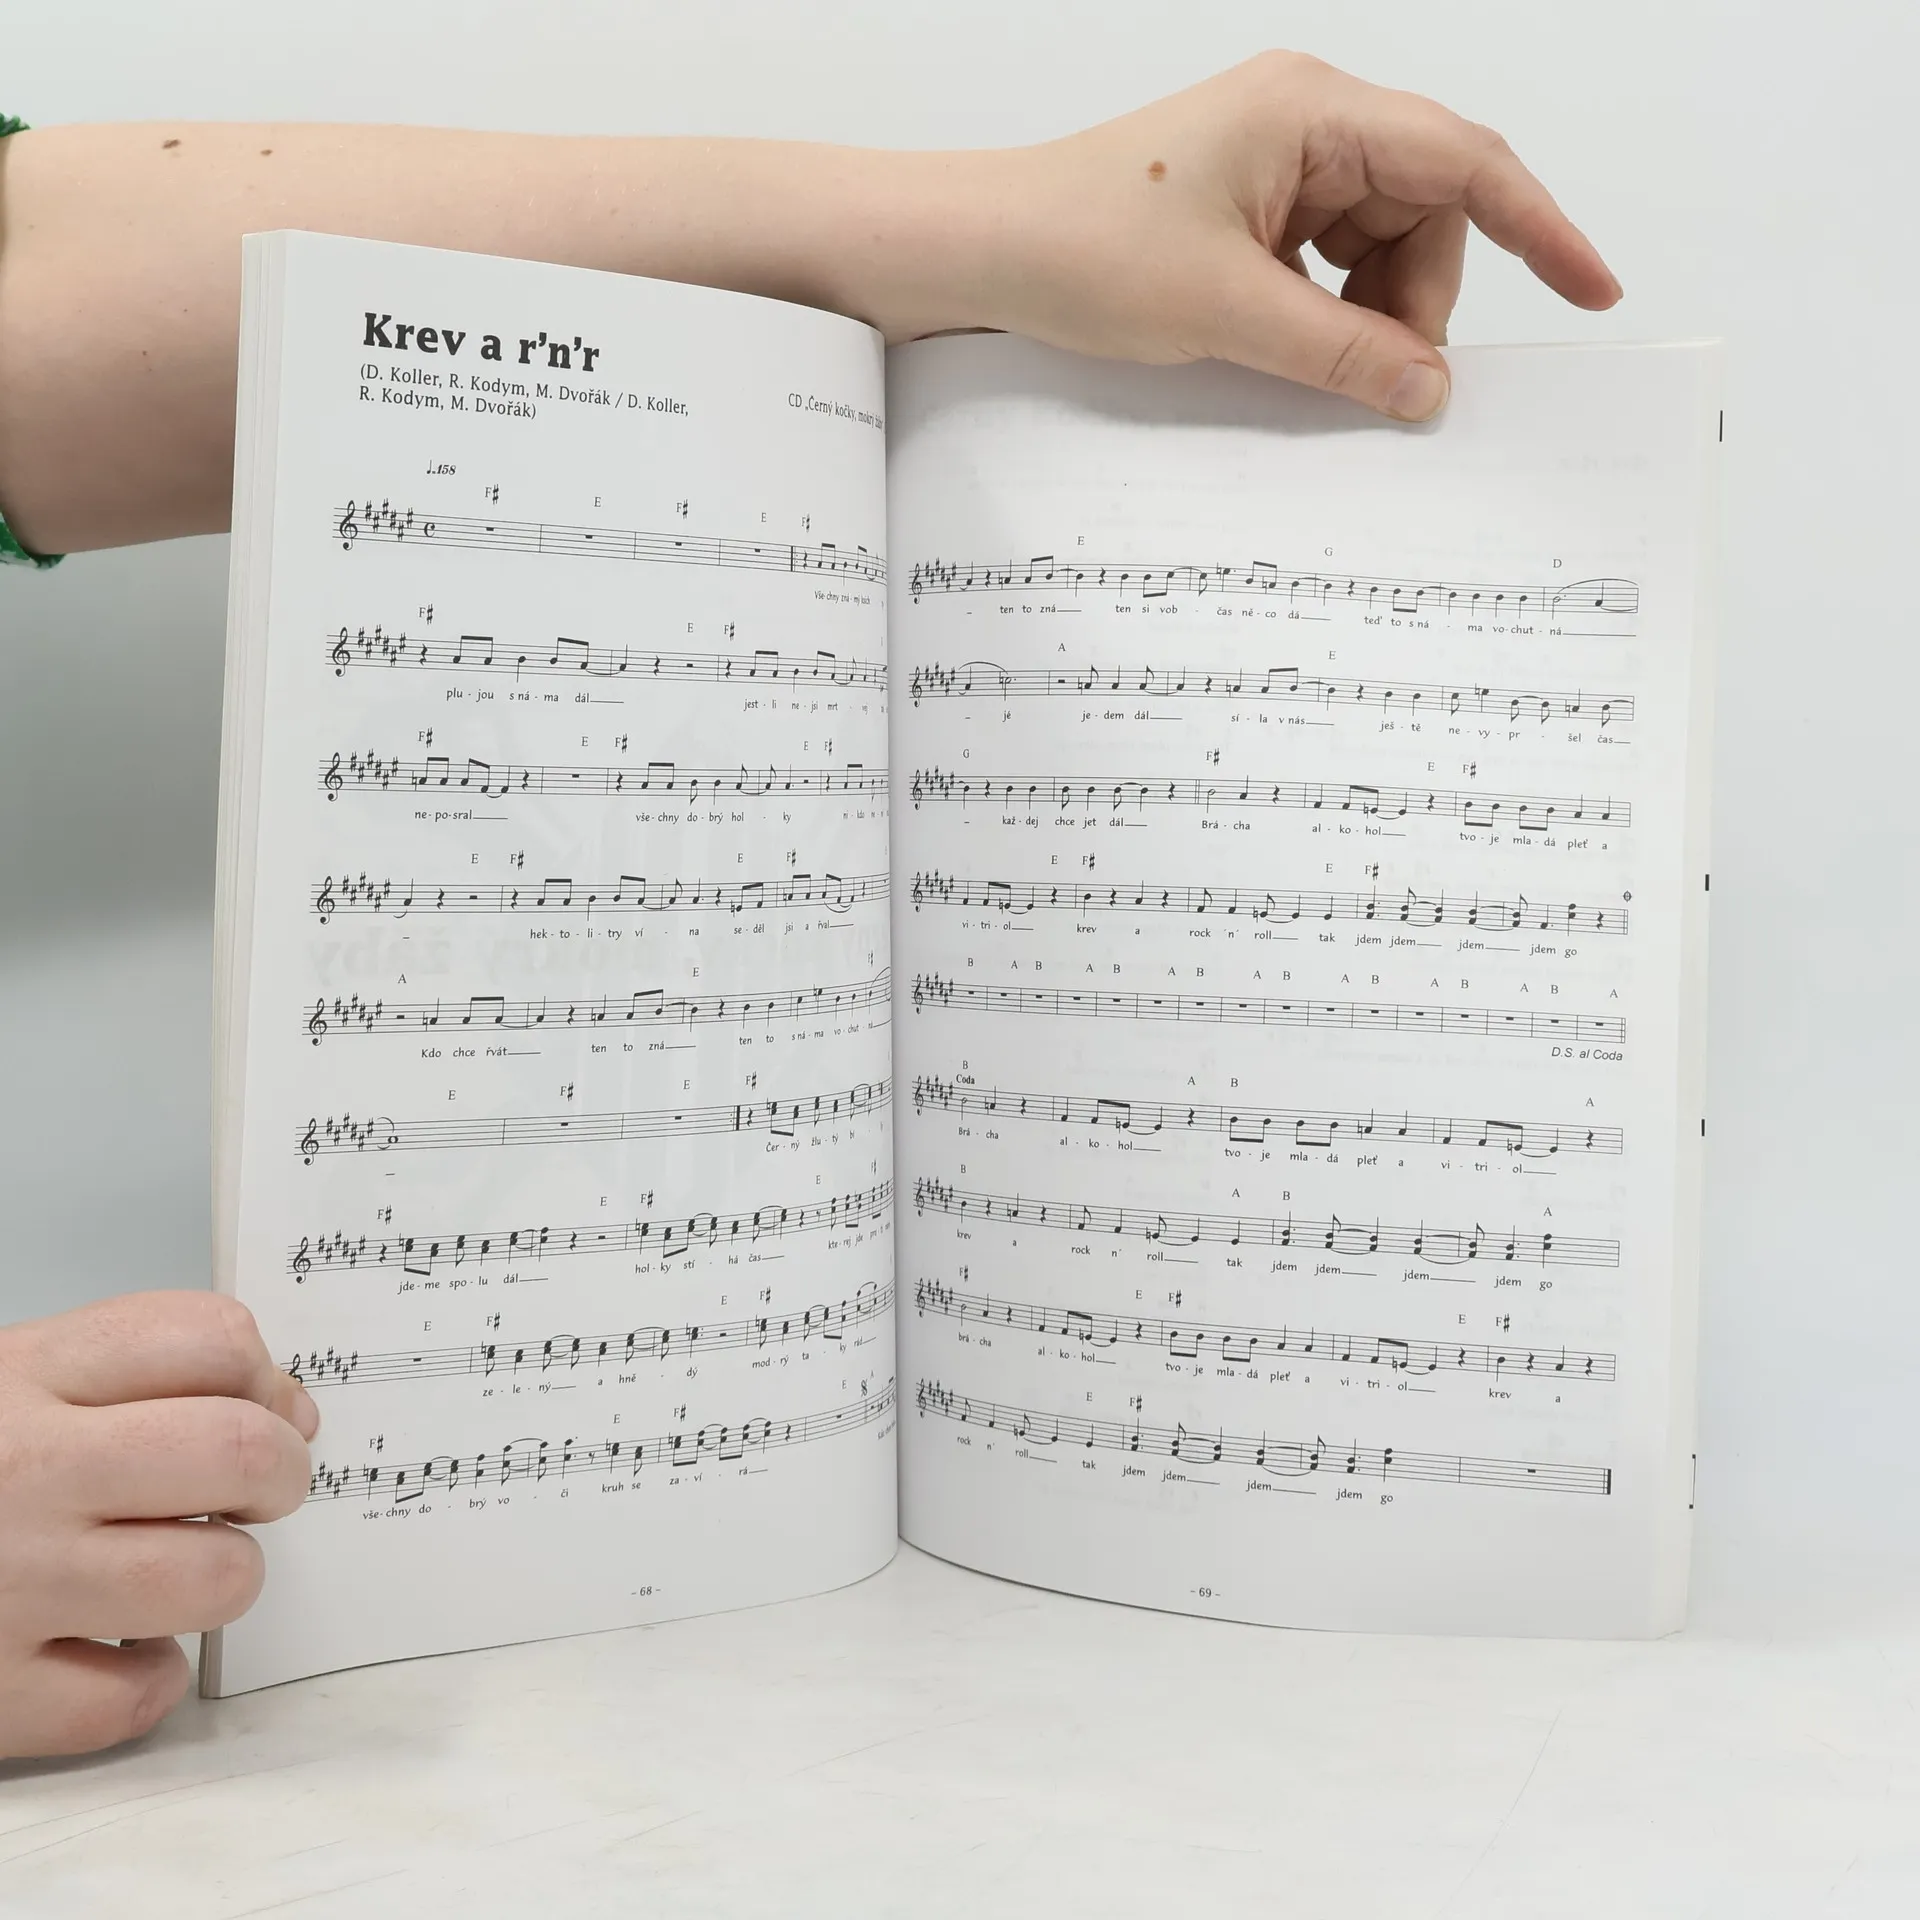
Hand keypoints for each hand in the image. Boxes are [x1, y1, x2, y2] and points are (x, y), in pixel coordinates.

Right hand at [0, 1293, 316, 1758]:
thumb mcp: (7, 1376)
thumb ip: (133, 1373)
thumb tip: (287, 1409)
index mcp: (27, 1375)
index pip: (209, 1340)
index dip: (265, 1378)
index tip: (263, 1409)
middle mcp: (24, 1471)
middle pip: (237, 1452)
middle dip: (278, 1473)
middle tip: (250, 1493)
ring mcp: (8, 1584)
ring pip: (210, 1579)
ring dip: (222, 1578)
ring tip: (178, 1569)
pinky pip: (127, 1699)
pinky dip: (144, 1681)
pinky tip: (112, 1649)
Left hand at [972, 51, 1620, 419]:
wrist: (981, 251)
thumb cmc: (1077, 246)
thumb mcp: (1226, 313)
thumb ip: (1341, 353)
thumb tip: (1429, 388)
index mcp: (1310, 110)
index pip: (1465, 163)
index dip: (1541, 229)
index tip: (1592, 288)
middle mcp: (1305, 121)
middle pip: (1427, 214)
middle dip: (1419, 302)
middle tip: (1386, 379)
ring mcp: (1279, 164)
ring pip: (1383, 246)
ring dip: (1373, 316)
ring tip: (1317, 361)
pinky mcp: (1254, 208)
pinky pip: (1332, 262)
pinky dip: (1333, 312)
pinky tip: (1293, 345)